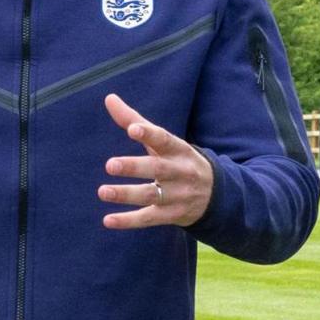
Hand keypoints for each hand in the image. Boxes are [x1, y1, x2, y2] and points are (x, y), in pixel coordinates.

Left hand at [98, 94, 214, 228]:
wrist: (216, 194)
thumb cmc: (178, 160)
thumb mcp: (163, 142)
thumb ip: (135, 122)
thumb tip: (109, 98)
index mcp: (178, 150)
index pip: (165, 140)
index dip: (149, 134)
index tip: (132, 129)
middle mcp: (180, 172)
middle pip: (158, 168)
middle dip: (134, 166)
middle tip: (109, 164)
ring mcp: (177, 195)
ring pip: (152, 195)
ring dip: (127, 194)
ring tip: (102, 191)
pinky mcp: (171, 215)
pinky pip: (149, 219)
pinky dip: (129, 221)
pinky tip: (107, 220)